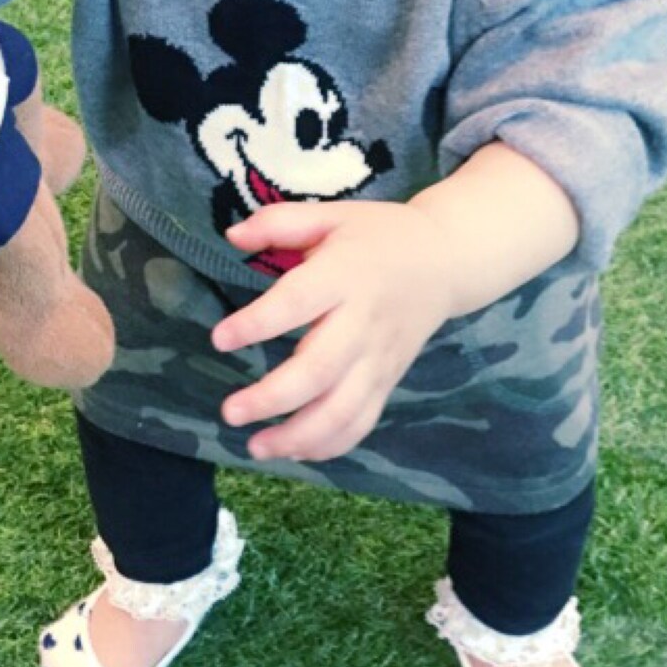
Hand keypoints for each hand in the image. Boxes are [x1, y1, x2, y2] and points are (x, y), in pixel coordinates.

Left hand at [212, 201, 454, 462]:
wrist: (446, 260)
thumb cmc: (379, 235)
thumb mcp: (331, 214)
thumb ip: (279, 223)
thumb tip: (230, 236)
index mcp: (344, 274)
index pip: (298, 302)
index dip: (258, 323)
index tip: (219, 338)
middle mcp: (363, 321)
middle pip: (319, 369)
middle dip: (273, 397)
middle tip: (230, 413)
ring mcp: (379, 357)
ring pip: (343, 409)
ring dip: (298, 436)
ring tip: (255, 448)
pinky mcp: (388, 380)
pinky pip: (362, 422)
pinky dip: (330, 445)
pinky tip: (294, 452)